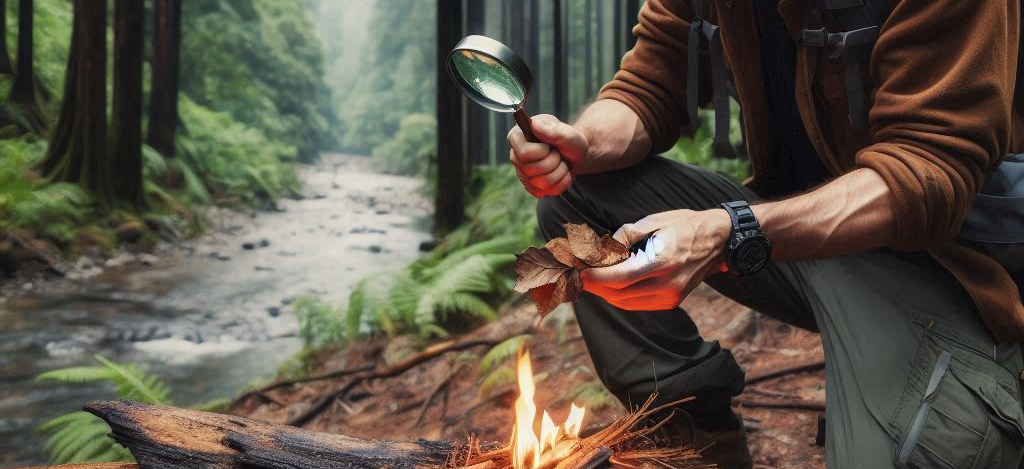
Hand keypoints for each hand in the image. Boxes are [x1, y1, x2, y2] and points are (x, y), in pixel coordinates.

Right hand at [507, 114, 587, 196]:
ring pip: (542, 183)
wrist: (574, 154)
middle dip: (554, 162)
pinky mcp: (531, 188)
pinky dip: (561, 183)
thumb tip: (535, 124)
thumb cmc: (569, 140)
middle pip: (531, 170)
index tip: (550, 146)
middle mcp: (515, 156)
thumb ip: (553, 130)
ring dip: (560, 172)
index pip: (523, 153)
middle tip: (558, 154)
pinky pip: (547, 192)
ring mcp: (522, 174)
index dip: (541, 152)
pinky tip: (561, 173)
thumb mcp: (567, 133)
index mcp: (518, 137)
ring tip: (561, 162)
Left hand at [580, 209, 731, 310]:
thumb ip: (625, 236)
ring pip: (624, 302)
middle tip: (576, 274)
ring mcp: (670, 297)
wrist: (720, 242)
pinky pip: (636, 304)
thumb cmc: (687, 226)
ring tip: (589, 278)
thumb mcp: (654, 221)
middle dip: (594, 285)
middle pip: (618, 293)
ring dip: (604, 292)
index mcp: (662, 261)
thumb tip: (602, 248)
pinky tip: (609, 284)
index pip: (619, 277)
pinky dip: (618, 296)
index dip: (594, 277)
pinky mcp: (671, 302)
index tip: (577, 271)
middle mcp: (666, 285)